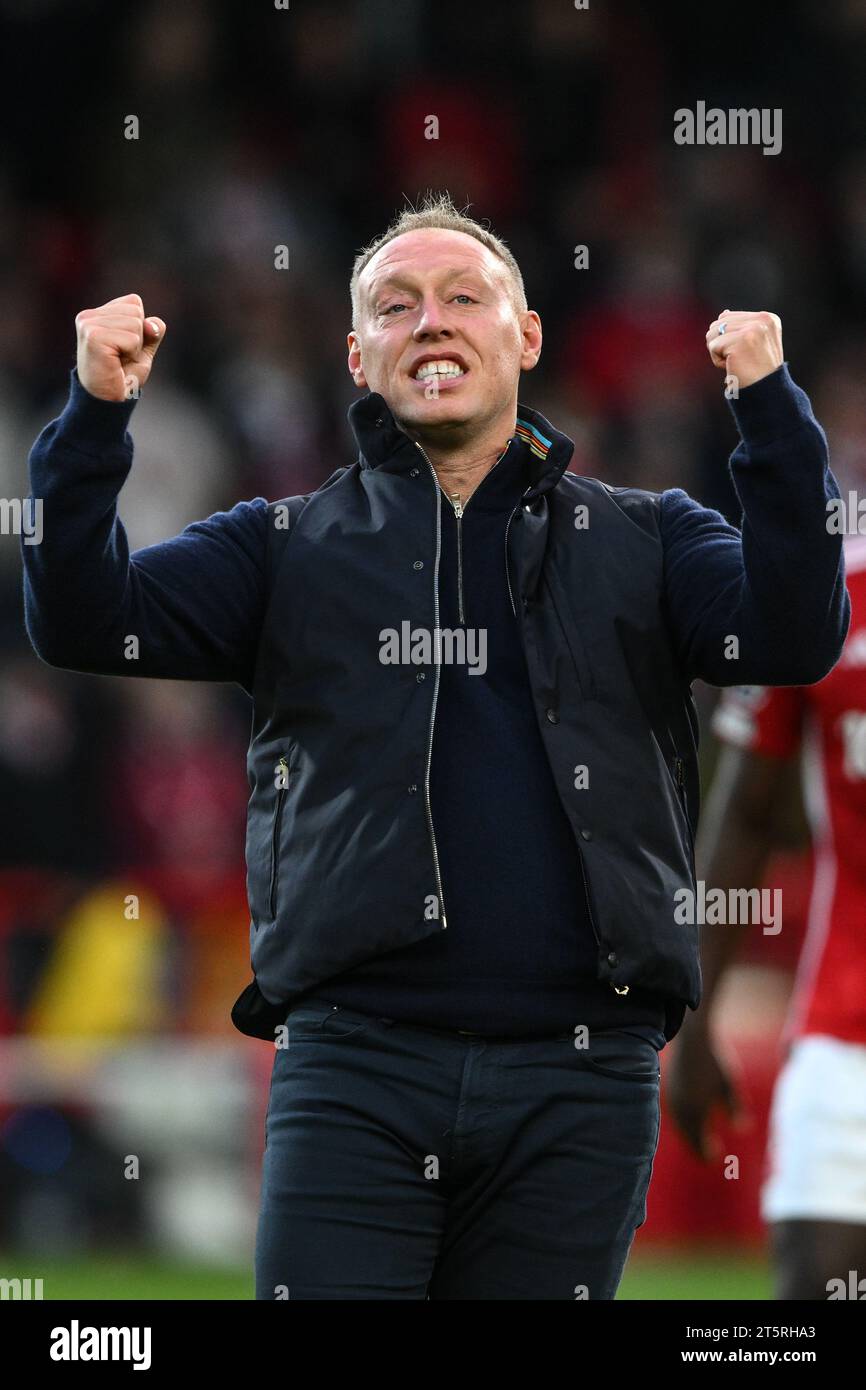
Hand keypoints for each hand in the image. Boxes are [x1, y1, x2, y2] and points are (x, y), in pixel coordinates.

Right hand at [75, 293, 165, 401]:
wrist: (109, 400)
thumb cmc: (123, 375)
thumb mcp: (143, 348)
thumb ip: (151, 330)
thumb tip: (154, 324)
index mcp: (97, 314)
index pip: (134, 302)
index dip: (139, 327)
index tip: (124, 346)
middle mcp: (88, 316)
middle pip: (136, 311)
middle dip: (138, 337)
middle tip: (121, 356)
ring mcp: (88, 325)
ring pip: (135, 323)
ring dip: (134, 347)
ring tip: (118, 360)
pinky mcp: (93, 337)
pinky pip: (132, 338)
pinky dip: (131, 353)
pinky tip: (115, 363)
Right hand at [665, 1025, 748, 1162]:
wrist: (690, 1037)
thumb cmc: (713, 1061)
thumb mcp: (729, 1084)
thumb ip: (736, 1107)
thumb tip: (742, 1129)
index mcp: (695, 1111)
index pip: (699, 1141)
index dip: (706, 1152)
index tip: (714, 1159)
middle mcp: (680, 1109)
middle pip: (687, 1136)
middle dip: (696, 1146)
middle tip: (707, 1155)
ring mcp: (671, 1099)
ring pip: (679, 1125)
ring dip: (689, 1134)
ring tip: (699, 1138)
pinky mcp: (668, 1089)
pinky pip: (675, 1114)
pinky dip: (683, 1121)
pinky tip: (690, 1119)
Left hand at [706, 309, 782, 390]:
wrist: (765, 393)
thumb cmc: (757, 372)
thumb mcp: (754, 343)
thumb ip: (741, 327)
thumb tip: (724, 313)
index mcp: (767, 318)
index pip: (727, 317)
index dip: (728, 338)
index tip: (746, 353)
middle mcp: (762, 320)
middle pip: (717, 323)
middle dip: (722, 345)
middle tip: (740, 359)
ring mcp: (752, 329)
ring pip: (712, 333)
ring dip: (719, 353)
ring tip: (737, 362)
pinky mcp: (740, 341)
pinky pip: (712, 346)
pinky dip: (718, 361)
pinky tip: (733, 367)